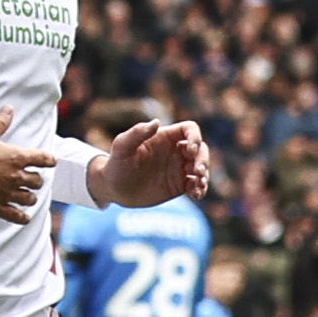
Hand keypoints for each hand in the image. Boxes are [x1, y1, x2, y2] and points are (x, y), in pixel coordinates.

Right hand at [0, 109, 54, 221]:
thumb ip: (0, 122)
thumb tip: (9, 108)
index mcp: (16, 157)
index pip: (43, 159)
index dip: (49, 160)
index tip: (50, 162)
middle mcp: (15, 176)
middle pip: (38, 181)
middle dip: (36, 180)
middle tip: (33, 179)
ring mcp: (6, 193)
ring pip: (29, 198)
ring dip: (30, 197)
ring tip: (28, 196)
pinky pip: (15, 216)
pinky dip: (22, 217)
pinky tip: (24, 217)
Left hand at [95, 116, 213, 206]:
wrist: (113, 188)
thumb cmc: (116, 164)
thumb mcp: (122, 147)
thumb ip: (137, 133)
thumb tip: (156, 122)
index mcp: (165, 137)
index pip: (189, 130)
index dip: (195, 137)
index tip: (190, 150)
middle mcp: (175, 151)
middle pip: (201, 149)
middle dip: (203, 159)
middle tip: (196, 171)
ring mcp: (178, 168)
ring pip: (202, 167)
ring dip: (204, 174)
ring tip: (198, 184)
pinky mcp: (179, 185)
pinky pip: (197, 185)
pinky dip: (201, 188)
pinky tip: (196, 194)